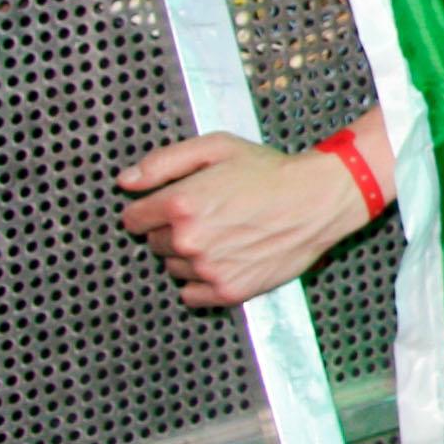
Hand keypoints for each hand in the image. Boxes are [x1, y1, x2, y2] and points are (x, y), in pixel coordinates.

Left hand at [118, 131, 374, 306]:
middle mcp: (189, 240)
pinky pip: (191, 295)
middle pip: (154, 243)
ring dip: (188, 255)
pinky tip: (224, 259)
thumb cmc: (270, 171)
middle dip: (171, 230)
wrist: (316, 200)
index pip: (133, 219)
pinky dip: (201, 281)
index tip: (169, 206)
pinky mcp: (228, 291)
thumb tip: (126, 181)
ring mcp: (208, 269)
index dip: (150, 209)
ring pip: (173, 268)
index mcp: (180, 203)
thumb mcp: (215, 148)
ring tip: (222, 235)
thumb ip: (163, 162)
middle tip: (208, 215)